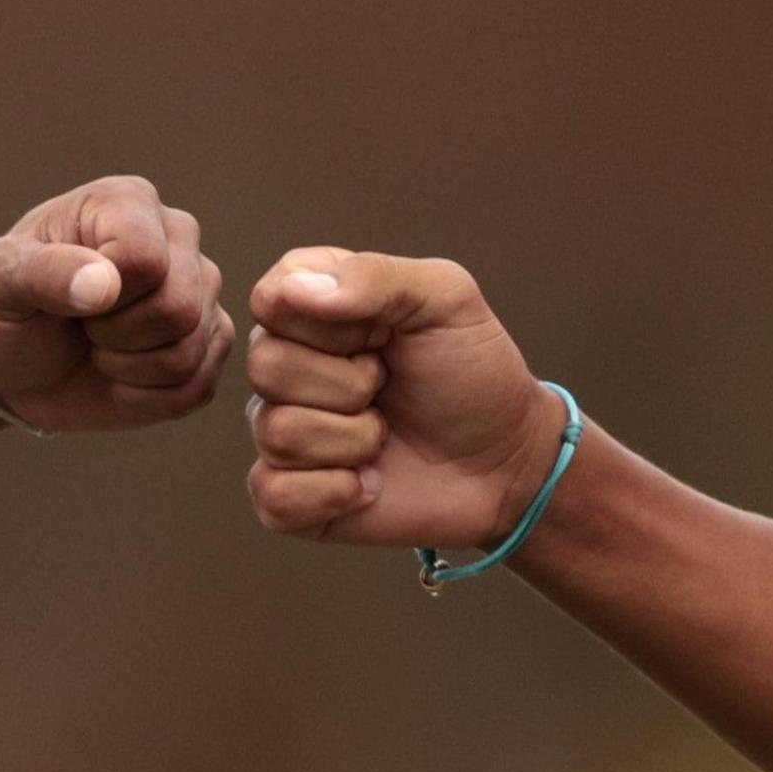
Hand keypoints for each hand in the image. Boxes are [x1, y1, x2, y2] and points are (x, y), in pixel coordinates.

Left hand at [0, 175, 231, 432]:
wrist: (11, 364)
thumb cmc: (5, 309)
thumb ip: (43, 273)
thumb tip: (104, 284)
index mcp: (129, 202)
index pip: (145, 261)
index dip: (104, 299)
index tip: (67, 297)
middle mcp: (177, 236)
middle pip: (180, 308)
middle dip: (116, 337)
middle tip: (83, 327)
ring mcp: (201, 288)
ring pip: (190, 351)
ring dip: (129, 369)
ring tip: (99, 348)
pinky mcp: (210, 340)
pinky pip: (198, 387)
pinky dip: (148, 398)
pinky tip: (121, 375)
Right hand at [245, 247, 567, 549]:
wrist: (507, 462)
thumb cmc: (474, 372)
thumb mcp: (446, 300)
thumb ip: (374, 276)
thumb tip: (294, 290)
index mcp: (312, 306)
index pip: (270, 300)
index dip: (331, 323)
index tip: (384, 333)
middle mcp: (286, 364)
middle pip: (266, 366)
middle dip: (349, 385)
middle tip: (389, 387)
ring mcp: (282, 430)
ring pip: (276, 433)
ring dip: (353, 441)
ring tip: (385, 435)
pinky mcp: (288, 496)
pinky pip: (273, 495)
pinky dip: (334, 493)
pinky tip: (369, 483)